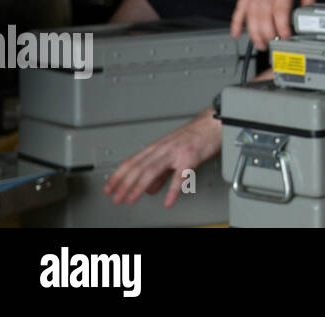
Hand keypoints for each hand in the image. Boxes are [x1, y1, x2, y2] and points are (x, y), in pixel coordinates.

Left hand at [103, 111, 219, 208]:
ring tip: (131, 199)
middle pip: (138, 167)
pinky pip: (180, 176)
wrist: (215, 123)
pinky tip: (167, 202)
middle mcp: (163, 148)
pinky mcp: (191, 157)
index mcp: (157, 147)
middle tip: (116, 199)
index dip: (117, 175)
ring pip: (152, 170)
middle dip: (124, 185)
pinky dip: (172, 191)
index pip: (131, 162)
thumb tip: (149, 188)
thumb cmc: (197, 136)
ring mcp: (176, 152)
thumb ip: (161, 172)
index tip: (108, 188)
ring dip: (138, 187)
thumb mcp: (174, 152)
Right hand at [231, 0, 315, 47]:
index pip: (280, 11)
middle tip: (273, 45)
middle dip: (267, 35)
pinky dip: (236, 22)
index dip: (282, 28)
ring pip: (250, 15)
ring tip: (261, 45)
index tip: (285, 38)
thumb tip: (305, 25)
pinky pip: (239, 8)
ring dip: (254, 33)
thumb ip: (307, 6)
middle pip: (263, 16)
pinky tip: (236, 34)